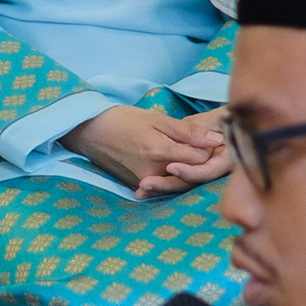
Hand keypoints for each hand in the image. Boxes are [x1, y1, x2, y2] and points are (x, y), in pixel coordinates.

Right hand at [69, 104, 230, 198]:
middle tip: (210, 149)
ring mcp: (145, 182)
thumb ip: (187, 131)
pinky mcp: (138, 187)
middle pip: (193, 174)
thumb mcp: (156, 118)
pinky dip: (174, 176)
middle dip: (204, 162)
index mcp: (160, 151)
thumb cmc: (122, 120)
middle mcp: (154, 172)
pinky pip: (165, 185)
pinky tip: (177, 165)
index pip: (201, 158)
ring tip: (195, 155)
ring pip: (180, 181)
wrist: (89, 133)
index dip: (212, 148)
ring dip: (190, 170)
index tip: (216, 138)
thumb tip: (215, 140)